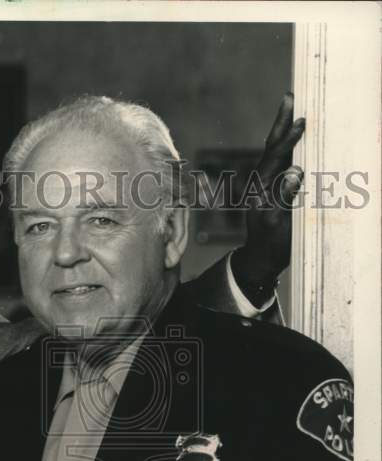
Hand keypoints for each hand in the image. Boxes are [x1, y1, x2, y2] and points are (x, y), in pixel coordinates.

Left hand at [232, 92, 305, 303]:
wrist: (260, 260)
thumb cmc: (271, 245)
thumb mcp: (279, 225)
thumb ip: (285, 198)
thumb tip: (295, 171)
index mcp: (261, 189)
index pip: (275, 158)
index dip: (288, 140)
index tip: (301, 123)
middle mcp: (262, 183)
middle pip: (272, 147)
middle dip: (281, 123)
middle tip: (289, 97)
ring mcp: (268, 185)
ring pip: (276, 152)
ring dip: (285, 129)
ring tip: (292, 106)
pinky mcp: (275, 189)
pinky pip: (282, 162)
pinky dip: (290, 145)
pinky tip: (297, 134)